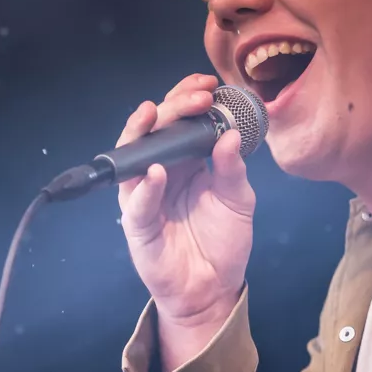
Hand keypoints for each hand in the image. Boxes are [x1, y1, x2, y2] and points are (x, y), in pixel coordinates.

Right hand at [117, 74, 254, 332]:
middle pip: (156, 128)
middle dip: (173, 106)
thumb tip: (229, 136)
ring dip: (142, 132)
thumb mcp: (239, 201)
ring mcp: (144, 194)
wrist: (213, 288)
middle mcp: (161, 170)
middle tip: (197, 98)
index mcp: (186, 160)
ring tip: (155, 114)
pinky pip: (135, 202)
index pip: (181, 119)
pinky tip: (157, 173)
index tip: (209, 83)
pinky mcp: (137, 223)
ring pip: (132, 155)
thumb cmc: (223, 241)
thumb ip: (233, 169)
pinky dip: (144, 187)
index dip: (189, 96)